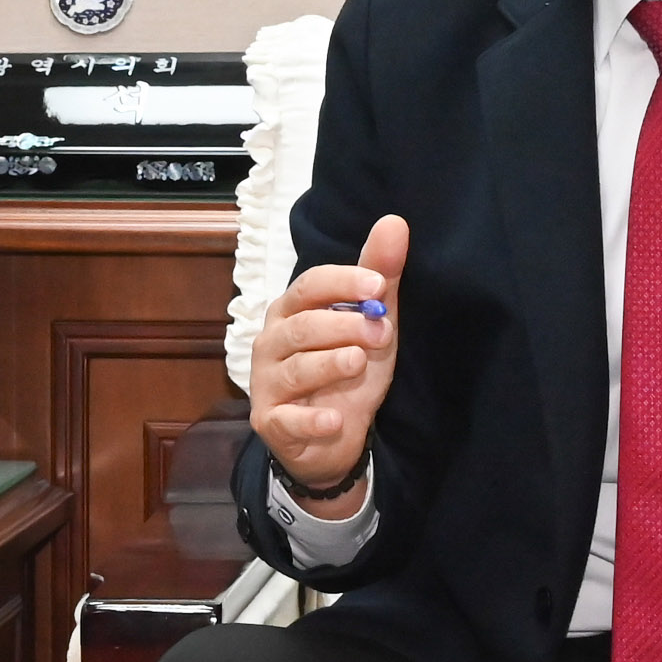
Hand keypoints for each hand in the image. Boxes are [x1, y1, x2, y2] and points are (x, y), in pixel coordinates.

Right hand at [251, 214, 407, 506]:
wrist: (333, 439)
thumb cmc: (346, 372)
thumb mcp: (370, 325)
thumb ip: (379, 277)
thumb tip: (394, 221)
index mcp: (291, 312)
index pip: (309, 286)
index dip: (342, 283)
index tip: (378, 286)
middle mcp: (271, 343)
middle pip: (302, 326)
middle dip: (344, 326)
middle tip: (382, 333)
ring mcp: (267, 384)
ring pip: (295, 368)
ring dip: (329, 364)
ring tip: (358, 361)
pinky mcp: (271, 422)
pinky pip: (289, 419)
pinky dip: (312, 419)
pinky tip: (336, 418)